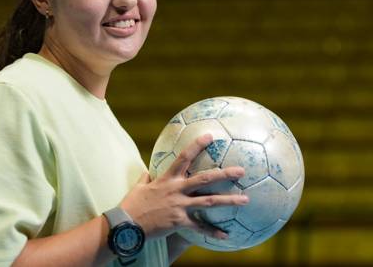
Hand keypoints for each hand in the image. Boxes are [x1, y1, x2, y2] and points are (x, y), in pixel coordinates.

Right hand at [119, 134, 248, 239]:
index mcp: (167, 178)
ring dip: (229, 200)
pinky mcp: (179, 222)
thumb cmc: (132, 205)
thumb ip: (146, 178)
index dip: (197, 145)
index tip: (210, 136)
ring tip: (245, 199)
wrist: (127, 225)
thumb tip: (148, 172)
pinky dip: (212, 231)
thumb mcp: (138, 186)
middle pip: (205, 179)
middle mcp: (176, 190)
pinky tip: (225, 235)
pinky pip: (199, 226)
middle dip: (225, 174)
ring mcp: (179, 206)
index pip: (184, 157)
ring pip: (209, 201)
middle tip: (241, 171)